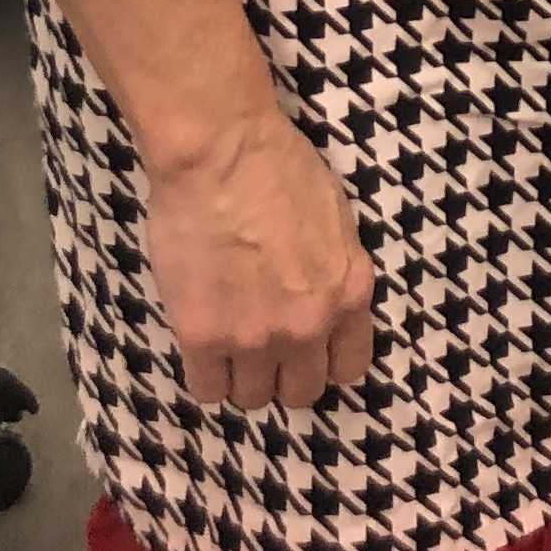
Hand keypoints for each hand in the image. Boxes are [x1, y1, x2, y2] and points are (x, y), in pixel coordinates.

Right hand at [139, 112, 376, 411]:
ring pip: (252, 398)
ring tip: (227, 343)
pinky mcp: (203, 337)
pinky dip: (205, 374)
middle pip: (301, 392)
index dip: (325, 362)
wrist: (221, 152)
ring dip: (242, 376)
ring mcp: (255, 337)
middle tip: (262, 346)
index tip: (307, 351)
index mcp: (350, 293)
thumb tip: (326, 303)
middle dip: (283, 373)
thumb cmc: (280, 166)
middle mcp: (309, 326)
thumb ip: (335, 272)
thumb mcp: (336, 222)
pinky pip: (207, 389)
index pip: (350, 367)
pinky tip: (201, 345)